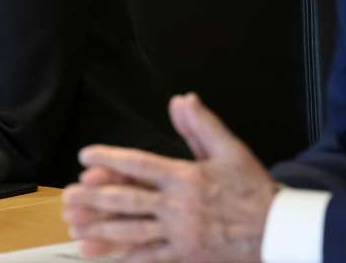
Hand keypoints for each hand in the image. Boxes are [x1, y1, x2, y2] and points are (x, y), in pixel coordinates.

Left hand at [62, 93, 278, 262]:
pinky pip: (149, 257)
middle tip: (67, 197)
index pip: (139, 164)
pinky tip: (104, 256)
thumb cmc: (253, 188)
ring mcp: (180, 233)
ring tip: (76, 228)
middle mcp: (177, 205)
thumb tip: (182, 99)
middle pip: (127, 200)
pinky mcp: (186, 255)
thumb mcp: (230, 149)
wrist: (278, 229)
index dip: (110, 159)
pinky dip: (125, 256)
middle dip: (94, 199)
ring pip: (132, 231)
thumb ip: (202, 124)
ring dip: (101, 229)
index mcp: (185, 176)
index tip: (86, 157)